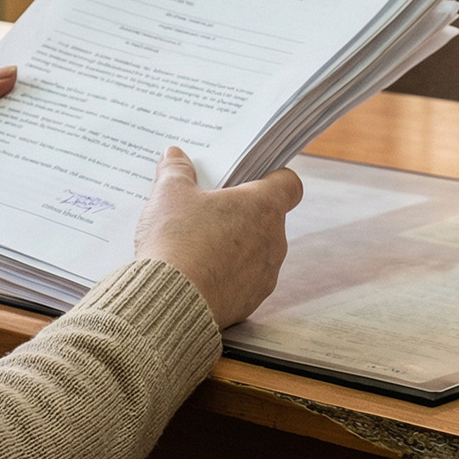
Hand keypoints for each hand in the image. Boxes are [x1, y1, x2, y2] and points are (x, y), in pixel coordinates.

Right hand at [132, 148, 300, 326]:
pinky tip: (195, 274)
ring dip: (233, 246)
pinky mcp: (250, 302)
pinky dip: (225, 276)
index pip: (289, 184)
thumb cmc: (176, 240)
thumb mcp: (169, 194)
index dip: (272, 177)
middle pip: (266, 218)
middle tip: (206, 210)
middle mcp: (273, 241)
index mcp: (262, 207)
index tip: (250, 178)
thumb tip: (175, 156)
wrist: (171, 301)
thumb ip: (176, 171)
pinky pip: (243, 281)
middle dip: (240, 213)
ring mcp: (265, 275)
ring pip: (255, 252)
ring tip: (195, 245)